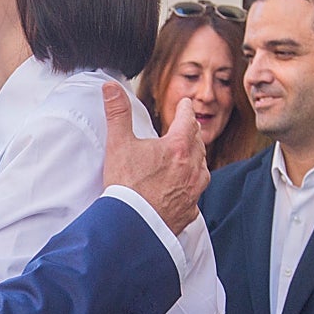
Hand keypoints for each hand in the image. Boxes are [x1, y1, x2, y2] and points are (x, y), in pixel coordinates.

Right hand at [101, 82, 207, 234]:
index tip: (186, 104)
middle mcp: (191, 167)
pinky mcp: (190, 210)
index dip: (185, 109)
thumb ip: (117, 113)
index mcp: (177, 147)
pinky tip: (184, 188)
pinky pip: (196, 193)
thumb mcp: (118, 144)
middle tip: (187, 128)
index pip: (187, 120)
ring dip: (196, 158)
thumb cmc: (126, 185)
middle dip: (192, 132)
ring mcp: (193, 190)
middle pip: (198, 143)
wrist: (132, 225)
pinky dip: (192, 185)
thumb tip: (111, 88)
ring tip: (189, 156)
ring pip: (202, 167)